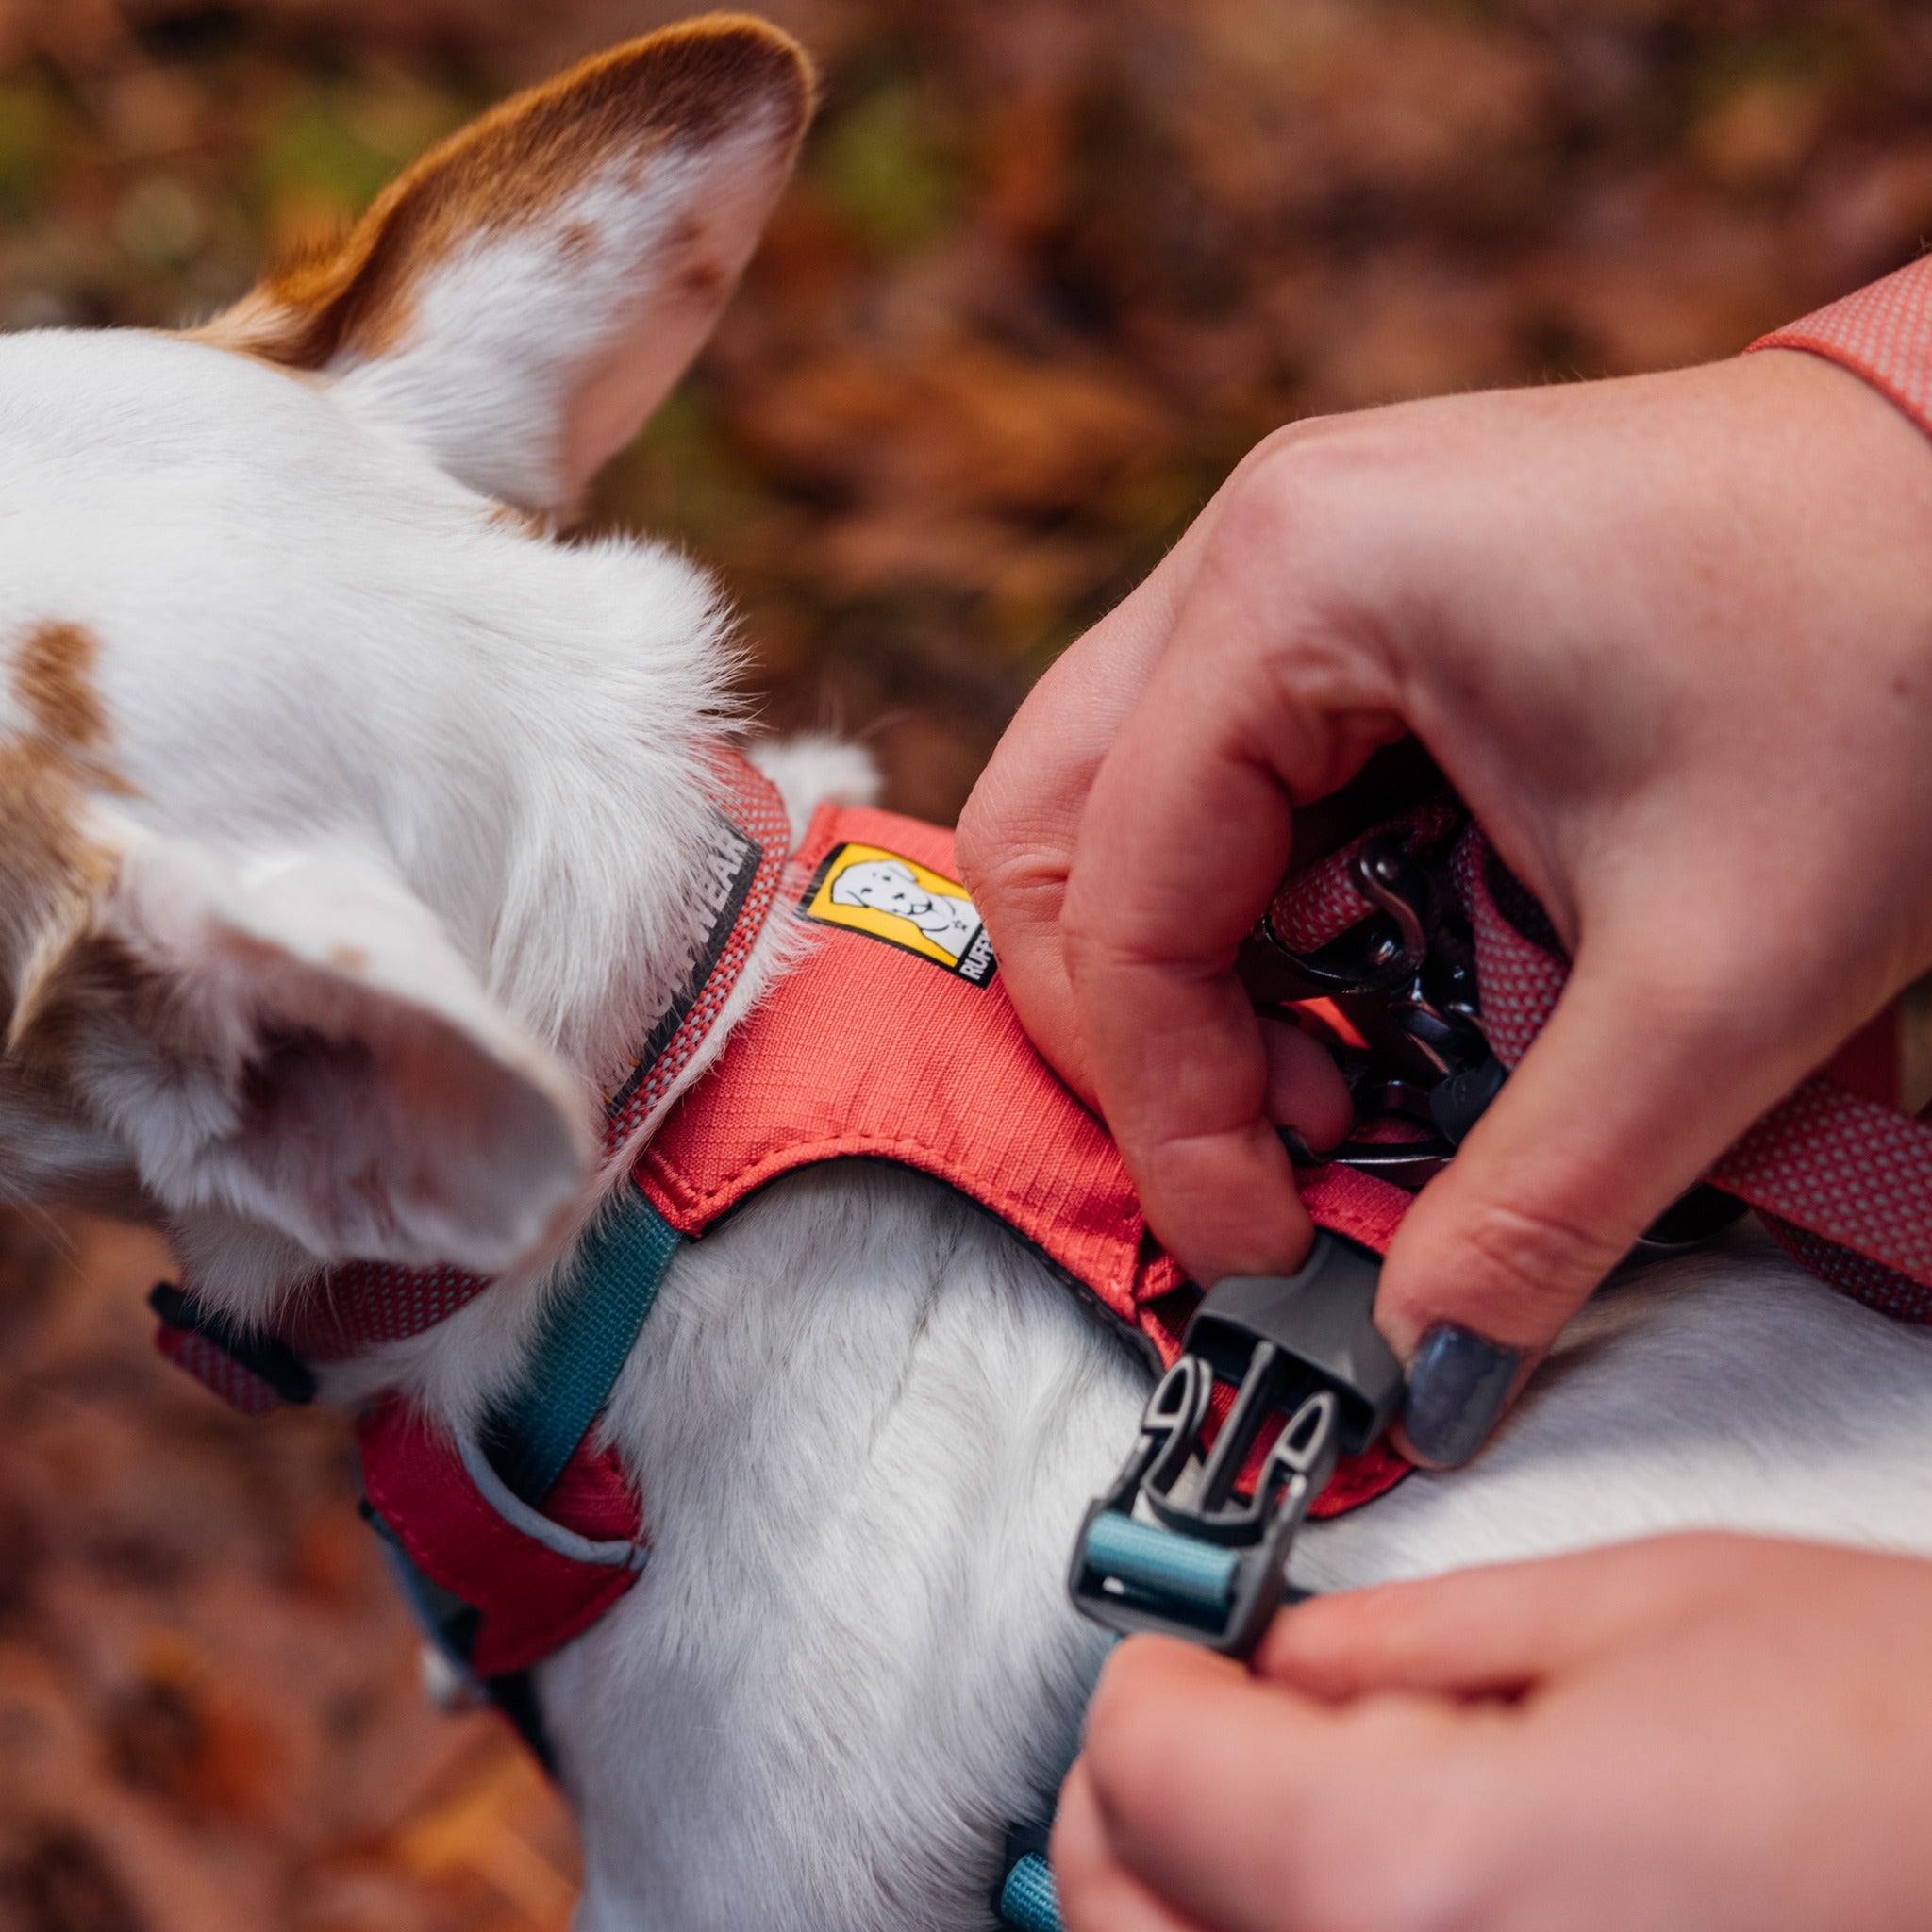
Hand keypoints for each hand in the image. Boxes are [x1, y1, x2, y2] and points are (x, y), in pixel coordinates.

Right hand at [957, 350, 1931, 1461]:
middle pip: (1052, 836)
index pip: (1120, 902)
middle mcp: (1258, 542)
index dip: (1168, 1108)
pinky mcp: (1348, 590)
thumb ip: (1544, 1196)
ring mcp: (1296, 551)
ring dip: (1189, 972)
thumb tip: (1424, 1361)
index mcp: (1300, 586)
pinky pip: (1215, 776)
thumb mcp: (1719, 980)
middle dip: (1132, 1031)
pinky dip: (1255, 906)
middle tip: (1262, 1152)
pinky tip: (1373, 969)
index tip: (1260, 1239)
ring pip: (1113, 806)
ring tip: (1332, 1070)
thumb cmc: (1904, 660)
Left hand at [1053, 1535, 1931, 1931]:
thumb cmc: (1921, 1752)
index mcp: (1428, 1880)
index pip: (1144, 1772)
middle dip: (1145, 1800)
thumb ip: (1409, 1637)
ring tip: (1302, 1814)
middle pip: (1127, 1925)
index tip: (1192, 1648)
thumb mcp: (1640, 1612)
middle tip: (1222, 1724)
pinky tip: (1391, 1909)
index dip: (1155, 1677)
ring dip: (1199, 1904)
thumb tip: (1284, 1658)